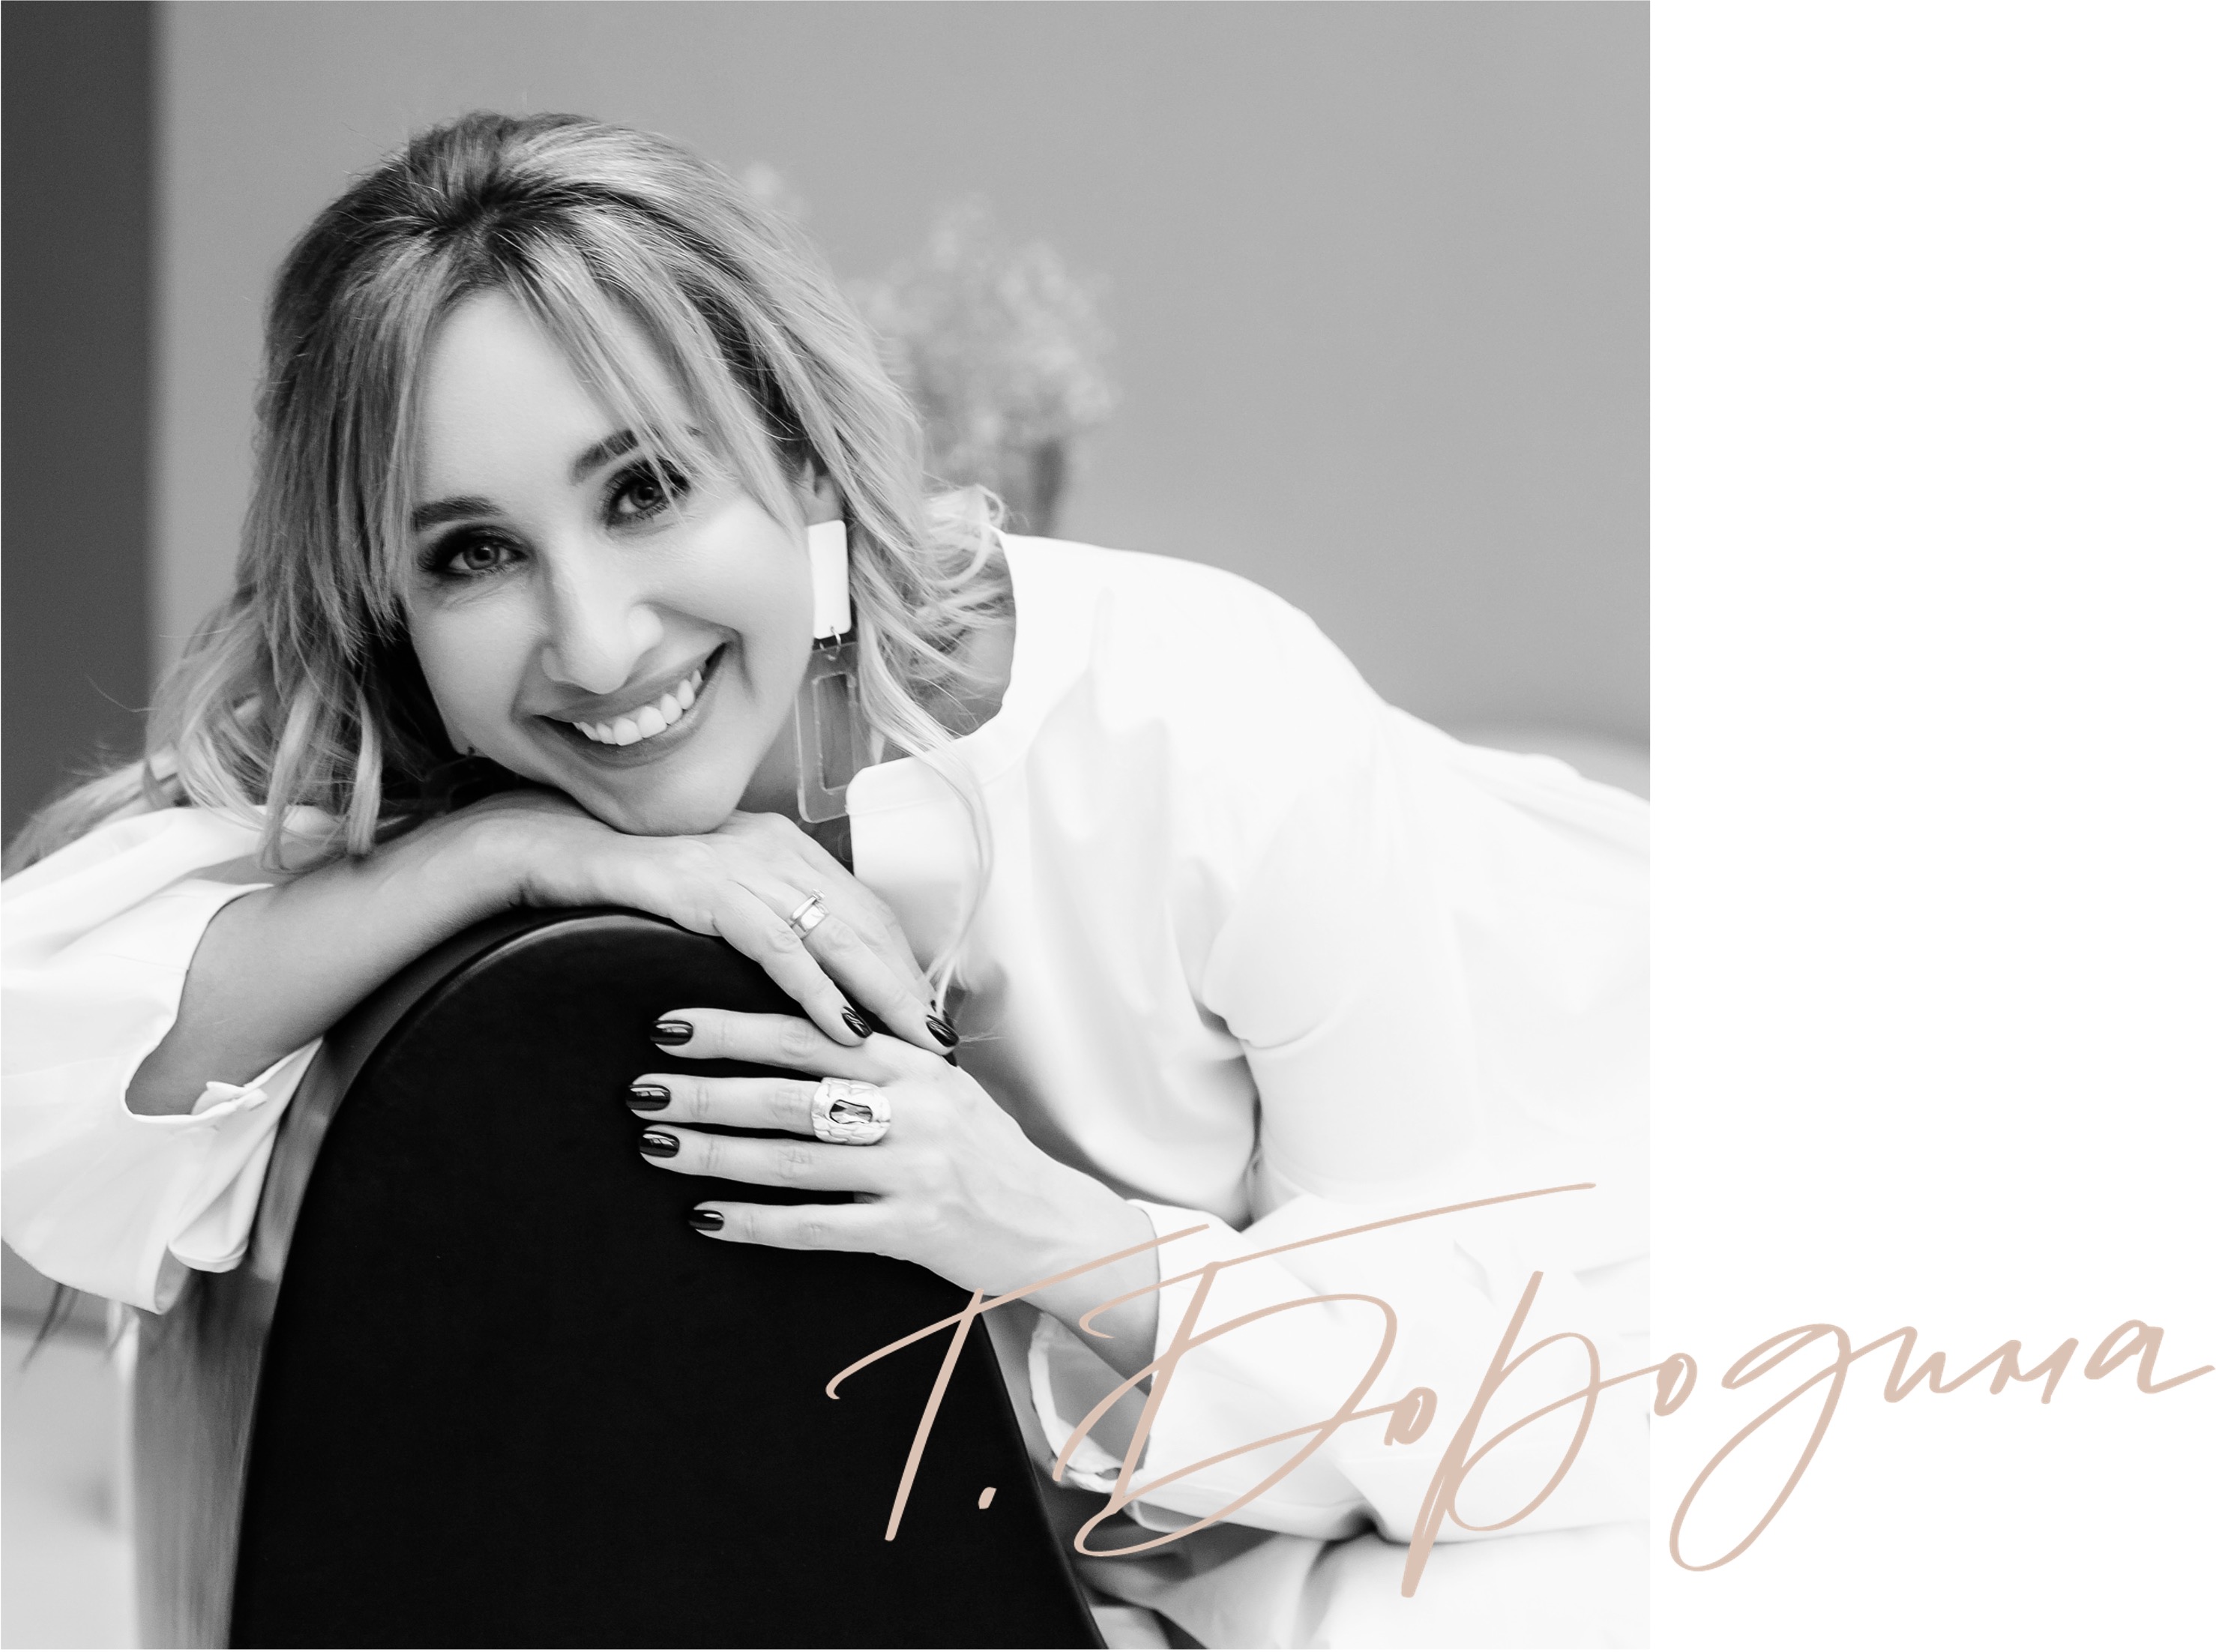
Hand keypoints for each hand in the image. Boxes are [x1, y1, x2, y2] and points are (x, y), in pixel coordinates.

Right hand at [458, 790, 948, 1053]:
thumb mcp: (721, 899)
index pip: (866, 912)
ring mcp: (749, 864)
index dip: (903, 964)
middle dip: (909, 987)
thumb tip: (814, 976)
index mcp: (788, 848)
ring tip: (913, 1046)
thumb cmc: (638, 885)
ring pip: (837, 937)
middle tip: (941, 1044)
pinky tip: (845, 1030)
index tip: (931, 1015)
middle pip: (867, 925)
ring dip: (882, 996)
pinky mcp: (715, 888)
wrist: (562, 849)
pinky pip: (782, 948)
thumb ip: (768, 922)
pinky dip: (819, 992)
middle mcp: (780, 848)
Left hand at [630, 1008, 1163, 1377]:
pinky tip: (706, 1218)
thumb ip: (883, 1063)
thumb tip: (805, 1030)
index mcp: (915, 1065)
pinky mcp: (911, 1232)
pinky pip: (817, 1227)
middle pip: (789, 1094)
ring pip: (794, 1159)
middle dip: (707, 1089)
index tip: (672, 1024)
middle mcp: (913, 1110)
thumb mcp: (946, 1093)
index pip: (811, 1033)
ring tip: (658, 1144)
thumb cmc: (989, 1156)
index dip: (736, 1028)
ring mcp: (912, 1172)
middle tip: (641, 1087)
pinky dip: (756, 1223)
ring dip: (717, 1152)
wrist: (1056, 1226)